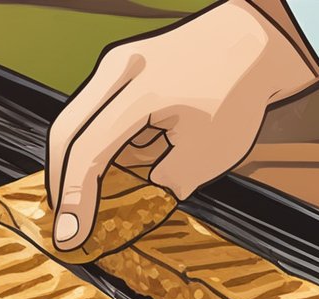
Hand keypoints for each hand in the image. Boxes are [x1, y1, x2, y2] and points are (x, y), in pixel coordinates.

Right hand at [46, 0, 318, 250]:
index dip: (75, 199)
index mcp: (140, 90)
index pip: (89, 151)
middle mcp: (118, 70)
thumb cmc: (238, 90)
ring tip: (81, 204)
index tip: (69, 236)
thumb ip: (165, 183)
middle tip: (66, 223)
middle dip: (61, 183)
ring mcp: (116, 65)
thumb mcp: (208, 153)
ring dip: (77, 165)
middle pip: (65, 133)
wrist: (257, 41)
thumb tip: (136, 202)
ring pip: (76, 123)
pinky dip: (94, 146)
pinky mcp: (121, 70)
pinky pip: (94, 113)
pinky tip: (105, 173)